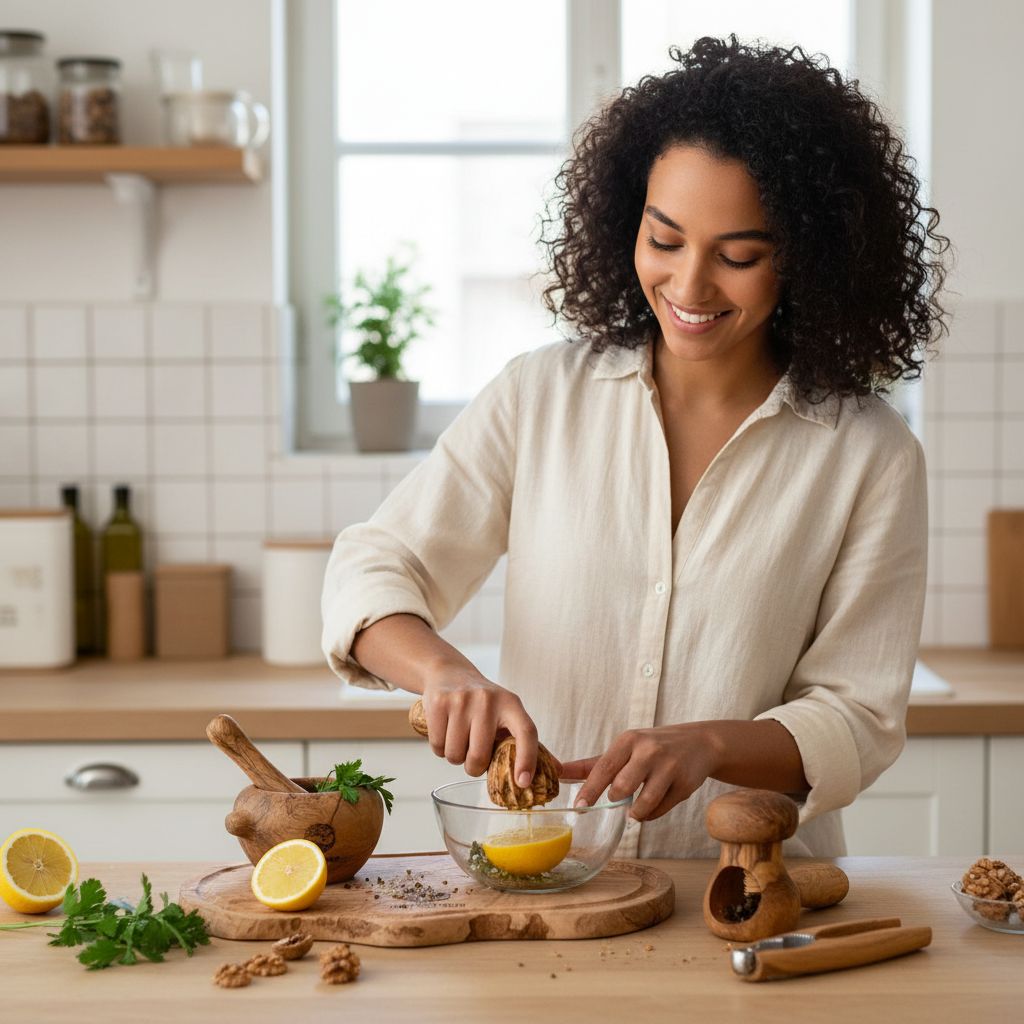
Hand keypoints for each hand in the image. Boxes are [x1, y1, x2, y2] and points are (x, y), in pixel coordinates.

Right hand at [420, 664, 538, 785]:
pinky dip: (440, 749)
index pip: (526, 732)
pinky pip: (438, 747)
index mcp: (511, 704)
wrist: (448, 672)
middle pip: (480, 756)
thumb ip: (526, 741)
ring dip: (455, 757)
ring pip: (456, 755)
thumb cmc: (482, 702)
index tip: (523, 782)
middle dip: (474, 766)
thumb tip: (556, 771)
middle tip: (473, 755)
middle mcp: (488, 700)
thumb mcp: (507, 712)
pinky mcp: (439, 703)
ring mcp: (462, 700)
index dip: (528, 759)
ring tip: (459, 738)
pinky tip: (445, 732)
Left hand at [559, 724, 719, 821]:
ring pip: (644, 803)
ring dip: (635, 812)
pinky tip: (654, 803)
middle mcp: (649, 750)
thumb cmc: (651, 748)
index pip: (603, 768)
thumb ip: (591, 764)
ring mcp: (669, 767)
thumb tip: (559, 773)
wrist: (699, 743)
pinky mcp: (685, 784)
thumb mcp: (624, 749)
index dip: (590, 789)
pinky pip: (661, 810)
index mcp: (629, 740)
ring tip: (634, 808)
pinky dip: (652, 813)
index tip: (579, 806)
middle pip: (622, 787)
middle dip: (616, 798)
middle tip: (618, 797)